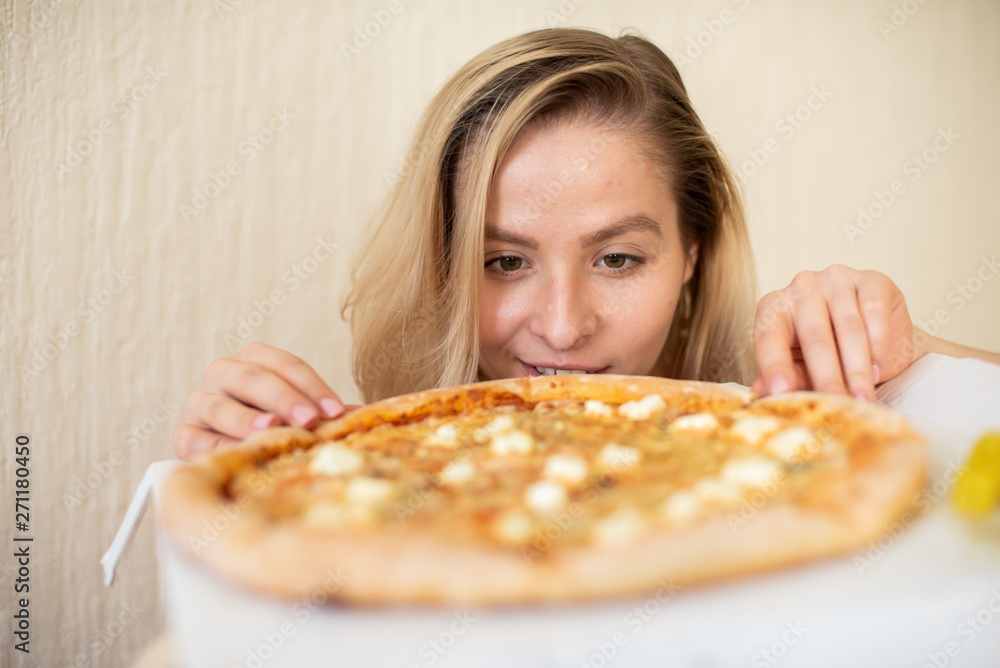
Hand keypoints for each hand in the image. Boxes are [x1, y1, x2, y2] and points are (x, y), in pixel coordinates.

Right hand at [173, 342, 351, 458]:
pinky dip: (215, 447)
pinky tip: (236, 454)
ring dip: (247, 419)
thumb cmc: (272, 425)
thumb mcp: (298, 412)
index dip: (312, 386)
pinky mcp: (184, 435)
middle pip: (251, 378)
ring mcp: (200, 403)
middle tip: (309, 419)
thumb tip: (358, 418)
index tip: (336, 410)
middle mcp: (222, 374)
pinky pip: (195, 440)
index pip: (284, 364)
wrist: (228, 450)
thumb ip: (322, 411)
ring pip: (220, 406)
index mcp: (253, 360)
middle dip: (283, 398)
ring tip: (271, 429)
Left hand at [750, 265, 916, 401]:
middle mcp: (802, 287)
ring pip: (848, 326)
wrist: (876, 338)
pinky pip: (874, 311)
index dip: (775, 366)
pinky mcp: (873, 280)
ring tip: (862, 398)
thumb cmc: (830, 353)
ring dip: (857, 368)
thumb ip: (789, 376)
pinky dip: (878, 344)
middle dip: (827, 376)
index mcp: (774, 307)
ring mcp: (837, 279)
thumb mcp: (804, 368)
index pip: (769, 338)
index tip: (781, 393)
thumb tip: (760, 392)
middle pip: (814, 336)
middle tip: (838, 405)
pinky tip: (878, 369)